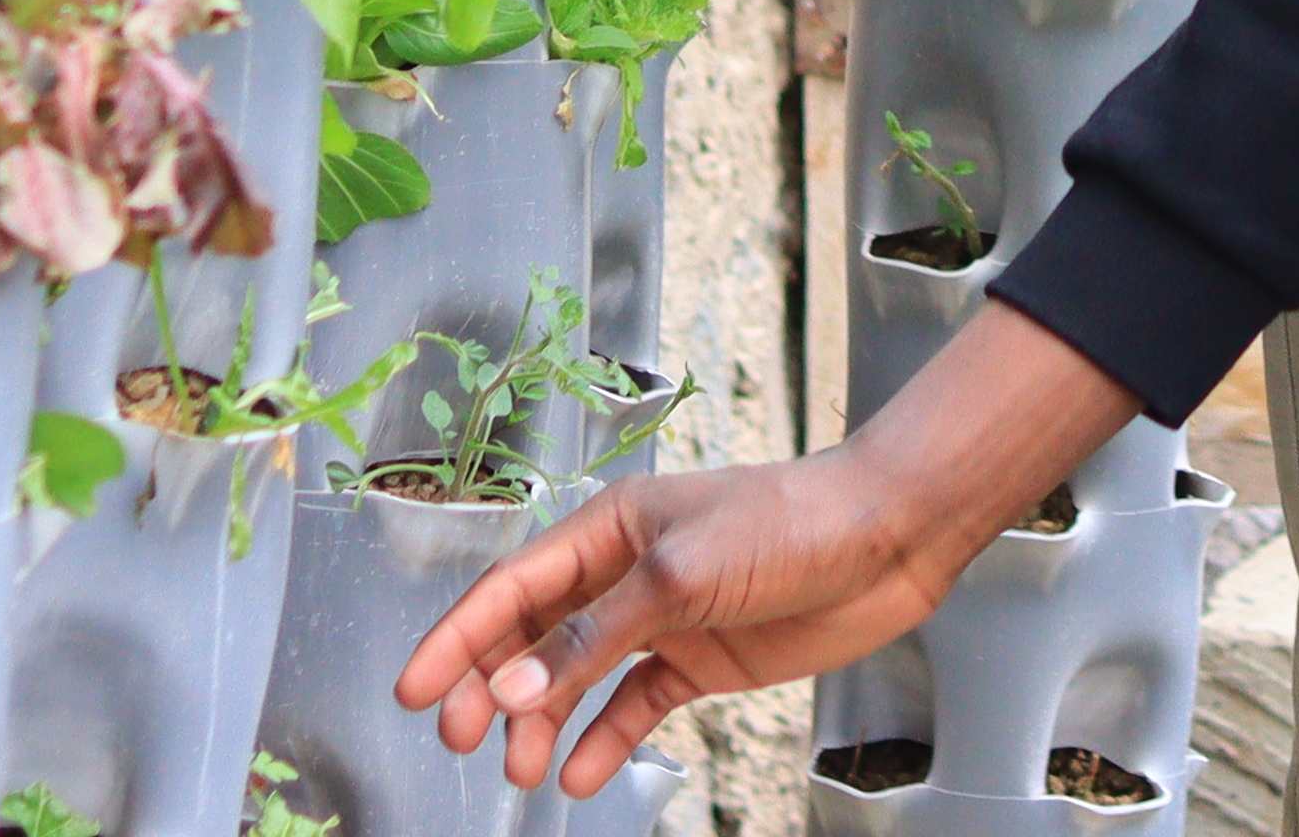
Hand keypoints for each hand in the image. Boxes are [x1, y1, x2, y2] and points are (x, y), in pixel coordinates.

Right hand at [396, 302, 1131, 795]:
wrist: (886, 538)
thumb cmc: (789, 523)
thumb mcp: (679, 575)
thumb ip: (593, 636)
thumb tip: (510, 687)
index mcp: (611, 528)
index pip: (513, 587)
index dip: (457, 638)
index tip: (412, 690)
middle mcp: (628, 572)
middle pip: (534, 636)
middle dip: (489, 688)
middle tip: (460, 742)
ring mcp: (664, 618)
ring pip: (577, 677)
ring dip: (544, 722)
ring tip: (525, 770)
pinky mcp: (702, 658)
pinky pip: (635, 704)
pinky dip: (605, 738)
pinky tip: (583, 775)